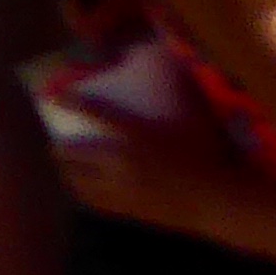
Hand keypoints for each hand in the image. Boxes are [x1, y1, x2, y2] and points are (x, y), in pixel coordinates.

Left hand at [51, 73, 245, 227]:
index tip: (58, 97)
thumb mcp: (192, 120)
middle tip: (57, 143)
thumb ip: (176, 95)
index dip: (69, 101)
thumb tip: (162, 65)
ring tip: (65, 166)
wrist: (218, 202)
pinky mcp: (126, 209)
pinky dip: (82, 192)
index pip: (91, 109)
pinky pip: (92, 201)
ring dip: (66, 171)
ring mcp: (120, 187)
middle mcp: (120, 159)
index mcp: (135, 133)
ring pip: (75, 179)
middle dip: (59, 147)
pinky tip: (84, 188)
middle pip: (70, 151)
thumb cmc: (207, 156)